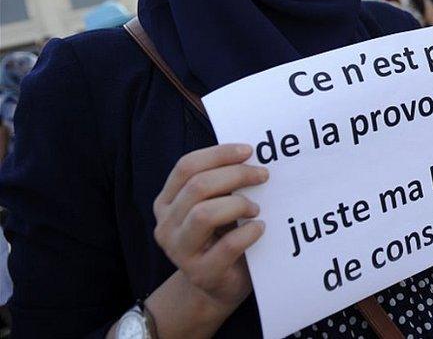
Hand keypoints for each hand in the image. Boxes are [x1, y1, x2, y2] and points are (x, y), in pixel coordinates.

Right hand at [153, 144, 267, 311]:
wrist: (220, 284)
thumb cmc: (222, 235)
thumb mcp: (216, 204)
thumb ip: (222, 183)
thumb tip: (249, 155)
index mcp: (167, 202)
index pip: (186, 167)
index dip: (218, 154)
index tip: (248, 150)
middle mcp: (166, 225)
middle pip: (197, 186)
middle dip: (236, 175)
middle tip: (262, 175)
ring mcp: (179, 251)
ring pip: (204, 214)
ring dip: (238, 204)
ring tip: (255, 209)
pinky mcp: (201, 273)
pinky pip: (227, 245)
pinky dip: (249, 232)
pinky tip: (259, 228)